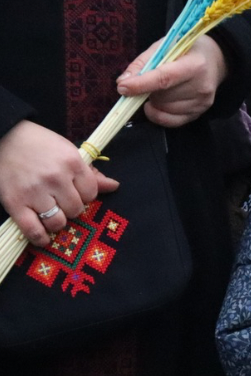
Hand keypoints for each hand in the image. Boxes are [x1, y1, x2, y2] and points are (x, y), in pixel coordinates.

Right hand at [0, 121, 118, 245]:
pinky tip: (44, 238)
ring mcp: (35, 192)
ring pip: (58, 222)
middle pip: (76, 209)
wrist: (5, 137)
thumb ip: (91, 173)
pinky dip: (40, 238)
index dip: (85, 196)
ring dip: (57, 222)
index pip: (91, 193)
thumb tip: (114, 186)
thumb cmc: (40, 145)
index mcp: (72, 163)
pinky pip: (33, 229)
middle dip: (71, 209)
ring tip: (51, 214)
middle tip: (61, 202)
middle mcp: (56, 178)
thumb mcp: (69, 152)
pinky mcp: (15, 203)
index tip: (75, 193)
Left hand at [116, 35, 227, 127]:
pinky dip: (158, 114)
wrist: (216, 60)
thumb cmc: (187, 50)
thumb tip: (124, 82)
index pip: (165, 78)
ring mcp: (202, 102)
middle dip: (147, 90)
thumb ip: (143, 62)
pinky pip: (170, 122)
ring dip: (154, 101)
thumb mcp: (164, 46)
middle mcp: (201, 86)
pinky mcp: (200, 113)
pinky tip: (158, 104)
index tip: (123, 88)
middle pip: (162, 96)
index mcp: (195, 65)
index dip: (142, 84)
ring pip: (163, 109)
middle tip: (149, 80)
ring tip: (160, 89)